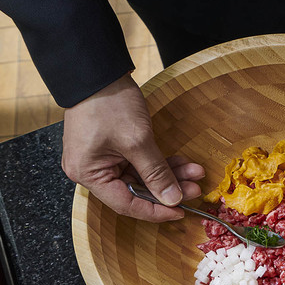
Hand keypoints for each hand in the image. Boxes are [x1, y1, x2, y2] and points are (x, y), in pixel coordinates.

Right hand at [61, 74, 204, 221]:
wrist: (99, 72)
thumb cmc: (110, 104)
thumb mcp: (137, 141)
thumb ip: (156, 173)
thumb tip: (172, 199)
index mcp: (88, 174)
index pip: (126, 204)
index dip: (155, 211)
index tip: (180, 211)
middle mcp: (91, 171)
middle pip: (135, 190)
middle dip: (168, 188)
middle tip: (195, 188)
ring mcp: (101, 159)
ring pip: (141, 176)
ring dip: (168, 174)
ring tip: (195, 173)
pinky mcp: (112, 148)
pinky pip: (138, 163)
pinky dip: (160, 163)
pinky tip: (183, 163)